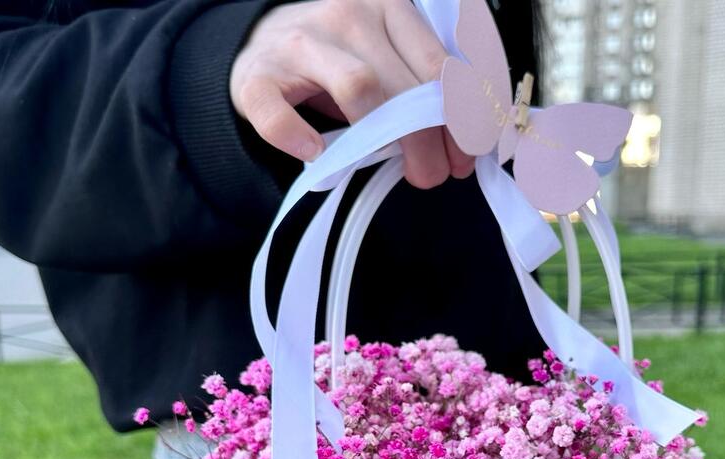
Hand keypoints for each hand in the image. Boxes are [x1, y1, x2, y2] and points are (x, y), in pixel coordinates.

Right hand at [229, 0, 472, 188]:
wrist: (266, 47)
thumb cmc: (341, 61)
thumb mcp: (390, 56)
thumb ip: (425, 85)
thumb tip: (468, 140)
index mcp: (388, 6)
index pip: (436, 66)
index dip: (459, 119)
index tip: (466, 156)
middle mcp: (347, 15)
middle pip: (402, 84)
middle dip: (429, 140)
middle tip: (436, 175)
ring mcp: (299, 43)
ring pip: (358, 89)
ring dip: (388, 143)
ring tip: (409, 175)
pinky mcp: (256, 76)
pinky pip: (277, 111)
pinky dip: (295, 136)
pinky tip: (315, 153)